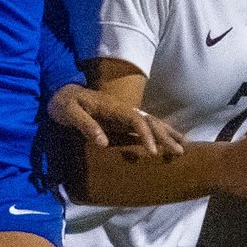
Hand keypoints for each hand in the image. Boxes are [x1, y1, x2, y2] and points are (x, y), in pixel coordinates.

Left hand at [48, 83, 184, 155]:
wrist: (62, 94)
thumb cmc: (64, 103)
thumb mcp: (69, 112)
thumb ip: (85, 124)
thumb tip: (103, 142)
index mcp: (113, 107)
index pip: (136, 121)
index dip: (147, 136)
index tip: (153, 152)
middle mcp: (123, 109)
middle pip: (150, 121)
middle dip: (166, 136)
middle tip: (180, 151)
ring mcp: (124, 113)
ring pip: (152, 122)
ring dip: (168, 132)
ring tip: (184, 144)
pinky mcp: (122, 119)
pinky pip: (145, 125)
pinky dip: (159, 131)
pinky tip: (167, 139)